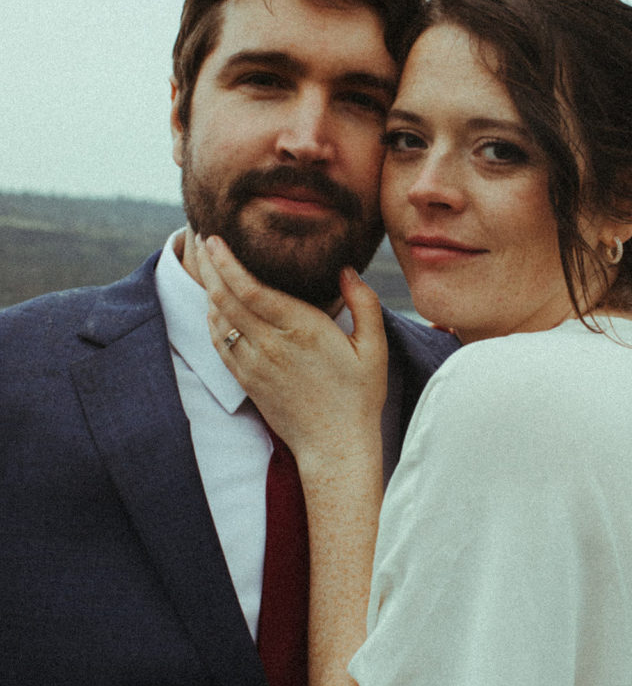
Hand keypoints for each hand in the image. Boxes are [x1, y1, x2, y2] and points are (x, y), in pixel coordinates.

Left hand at [196, 236, 387, 476]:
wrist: (335, 446)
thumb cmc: (359, 395)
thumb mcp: (374, 347)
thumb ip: (363, 302)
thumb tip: (346, 269)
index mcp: (301, 329)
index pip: (250, 288)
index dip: (227, 262)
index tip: (215, 240)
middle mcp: (271, 344)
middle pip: (226, 298)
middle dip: (211, 266)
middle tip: (202, 240)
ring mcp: (255, 364)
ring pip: (219, 320)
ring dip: (208, 290)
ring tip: (206, 266)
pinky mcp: (247, 381)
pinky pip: (220, 344)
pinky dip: (211, 321)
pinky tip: (213, 306)